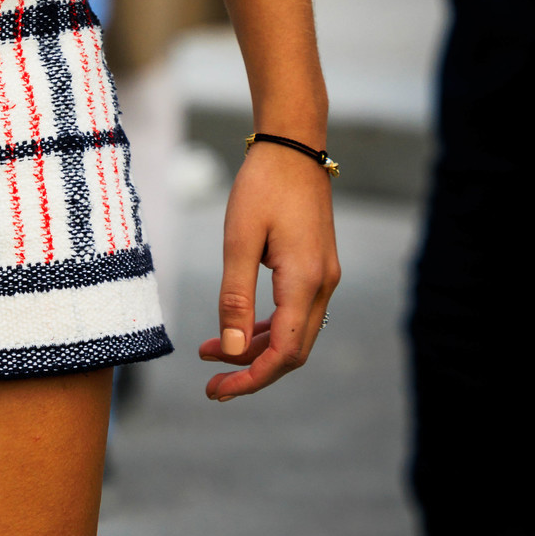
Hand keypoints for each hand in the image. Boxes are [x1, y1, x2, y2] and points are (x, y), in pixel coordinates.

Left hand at [198, 141, 339, 400]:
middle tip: (212, 383)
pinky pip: (294, 312)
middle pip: (292, 351)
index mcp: (305, 282)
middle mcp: (322, 285)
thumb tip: (229, 349)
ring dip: (255, 347)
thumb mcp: (239, 238)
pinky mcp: (316, 266)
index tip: (218, 390)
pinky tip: (238, 327)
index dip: (251, 377)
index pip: (283, 352)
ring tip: (211, 354)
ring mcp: (323, 276)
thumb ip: (235, 295)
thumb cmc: (263, 186)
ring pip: (294, 333)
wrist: (293, 145)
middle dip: (252, 370)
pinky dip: (267, 326)